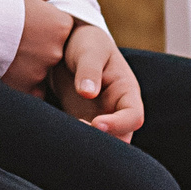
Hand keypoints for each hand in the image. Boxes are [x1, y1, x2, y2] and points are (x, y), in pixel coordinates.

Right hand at [4, 0, 80, 93]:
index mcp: (60, 25)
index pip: (62, 29)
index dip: (45, 26)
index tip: (27, 23)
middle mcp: (55, 50)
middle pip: (52, 51)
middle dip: (37, 47)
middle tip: (14, 38)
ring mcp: (39, 71)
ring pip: (39, 72)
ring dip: (27, 66)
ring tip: (5, 53)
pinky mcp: (22, 87)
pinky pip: (28, 88)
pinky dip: (19, 81)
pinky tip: (4, 69)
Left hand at [50, 24, 144, 141]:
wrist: (67, 44)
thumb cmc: (85, 43)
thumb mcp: (89, 50)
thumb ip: (89, 69)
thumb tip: (88, 93)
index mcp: (126, 92)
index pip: (133, 117)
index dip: (118, 124)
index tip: (96, 123)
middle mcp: (116, 110)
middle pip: (121, 139)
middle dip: (102, 143)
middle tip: (76, 134)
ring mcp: (99, 118)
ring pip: (102, 144)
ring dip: (87, 146)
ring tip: (66, 138)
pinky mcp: (80, 122)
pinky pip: (82, 139)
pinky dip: (73, 143)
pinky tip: (57, 139)